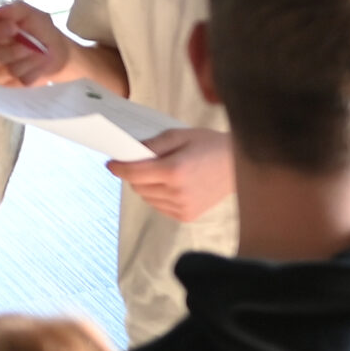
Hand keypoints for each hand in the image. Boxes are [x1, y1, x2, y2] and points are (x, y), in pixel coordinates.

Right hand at [0, 1, 75, 87]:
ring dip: (27, 61)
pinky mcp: (8, 85)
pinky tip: (40, 65)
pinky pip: (17, 82)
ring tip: (41, 54)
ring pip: (4, 71)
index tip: (14, 28)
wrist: (59, 52)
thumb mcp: (31, 14)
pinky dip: (33, 72)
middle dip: (10, 52)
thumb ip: (13, 10)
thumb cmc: (40, 30)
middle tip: (30, 47)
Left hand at [109, 126, 234, 222]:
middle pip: (138, 186)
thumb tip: (129, 154)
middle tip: (142, 162)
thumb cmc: (209, 145)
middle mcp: (178, 193)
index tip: (110, 163)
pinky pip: (159, 206)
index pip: (134, 173)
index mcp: (175, 170)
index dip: (119, 167)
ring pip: (146, 197)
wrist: (239, 165)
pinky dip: (158, 195)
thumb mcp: (179, 135)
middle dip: (134, 174)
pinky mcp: (187, 215)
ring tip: (161, 172)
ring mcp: (183, 207)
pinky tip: (172, 184)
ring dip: (146, 185)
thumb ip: (152, 145)